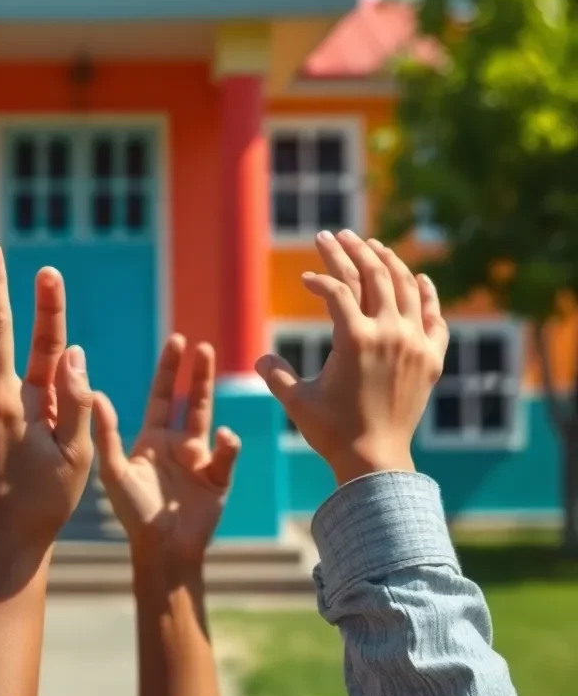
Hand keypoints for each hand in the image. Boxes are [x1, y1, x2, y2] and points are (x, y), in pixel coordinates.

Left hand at [94, 335, 239, 564]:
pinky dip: (227, 444)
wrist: (162, 550)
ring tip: (211, 364)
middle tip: (202, 345)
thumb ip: (107, 432)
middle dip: (195, 372)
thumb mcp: (114, 470)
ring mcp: (200, 459)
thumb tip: (95, 393)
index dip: (168, 368)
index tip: (176, 340)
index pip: (161, 395)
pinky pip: (226, 455)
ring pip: (208, 417)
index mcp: (151, 438)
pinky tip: (224, 437)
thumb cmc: (134, 512)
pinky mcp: (218, 478)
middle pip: (188, 399)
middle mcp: (177, 443)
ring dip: (208, 390)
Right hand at [255, 229, 448, 483]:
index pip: (336, 289)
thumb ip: (277, 374)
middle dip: (351, 250)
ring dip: (387, 260)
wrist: (376, 460)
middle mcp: (388, 334)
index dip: (319, 277)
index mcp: (354, 339)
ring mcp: (414, 344)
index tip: (305, 279)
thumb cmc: (332, 431)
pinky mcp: (431, 359)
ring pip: (404, 287)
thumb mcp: (297, 401)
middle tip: (337, 235)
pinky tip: (418, 278)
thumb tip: (260, 357)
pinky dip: (426, 293)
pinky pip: (434, 316)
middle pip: (372, 275)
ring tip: (372, 244)